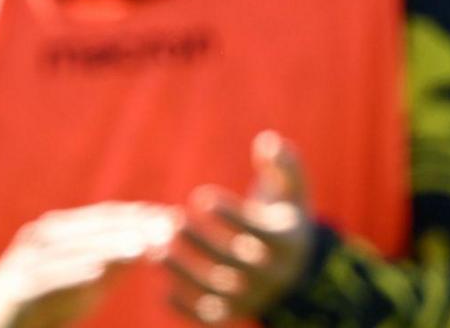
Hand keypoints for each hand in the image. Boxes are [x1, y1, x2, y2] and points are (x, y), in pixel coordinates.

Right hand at [0, 202, 177, 327]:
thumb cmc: (50, 298)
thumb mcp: (87, 277)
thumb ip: (116, 259)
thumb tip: (158, 239)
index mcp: (58, 230)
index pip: (103, 217)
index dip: (137, 215)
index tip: (173, 217)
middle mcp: (40, 237)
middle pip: (89, 228)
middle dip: (129, 228)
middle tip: (164, 229)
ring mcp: (25, 259)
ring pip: (69, 247)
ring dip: (105, 245)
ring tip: (138, 246)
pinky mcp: (16, 287)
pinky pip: (47, 277)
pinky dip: (71, 272)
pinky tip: (97, 272)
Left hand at [165, 131, 314, 324]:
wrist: (294, 267)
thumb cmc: (282, 215)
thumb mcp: (290, 188)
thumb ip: (283, 162)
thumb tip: (267, 139)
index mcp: (287, 241)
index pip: (261, 232)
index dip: (231, 215)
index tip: (202, 197)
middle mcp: (273, 274)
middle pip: (235, 262)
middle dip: (200, 241)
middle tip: (169, 220)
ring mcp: (254, 297)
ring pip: (219, 292)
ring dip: (185, 273)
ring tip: (155, 250)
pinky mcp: (235, 313)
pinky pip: (212, 317)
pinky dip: (187, 309)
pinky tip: (163, 291)